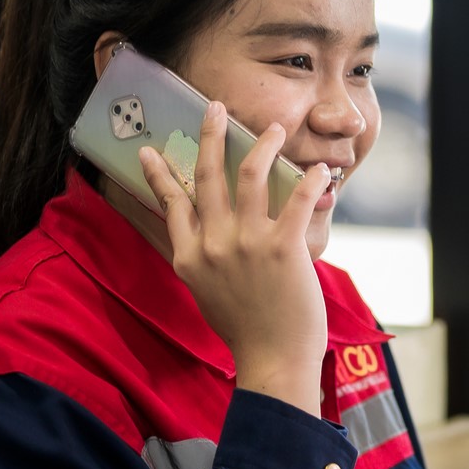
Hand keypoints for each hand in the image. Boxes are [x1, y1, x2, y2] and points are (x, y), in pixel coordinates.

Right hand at [140, 102, 334, 411]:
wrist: (272, 360)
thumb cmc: (244, 331)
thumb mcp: (207, 293)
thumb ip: (203, 260)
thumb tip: (209, 235)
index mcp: (189, 257)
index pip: (172, 204)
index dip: (160, 174)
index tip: (149, 151)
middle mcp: (212, 244)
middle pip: (206, 176)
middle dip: (210, 136)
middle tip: (214, 108)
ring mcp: (246, 244)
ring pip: (248, 175)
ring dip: (262, 145)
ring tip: (274, 129)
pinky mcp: (282, 247)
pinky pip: (295, 200)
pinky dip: (309, 180)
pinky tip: (319, 170)